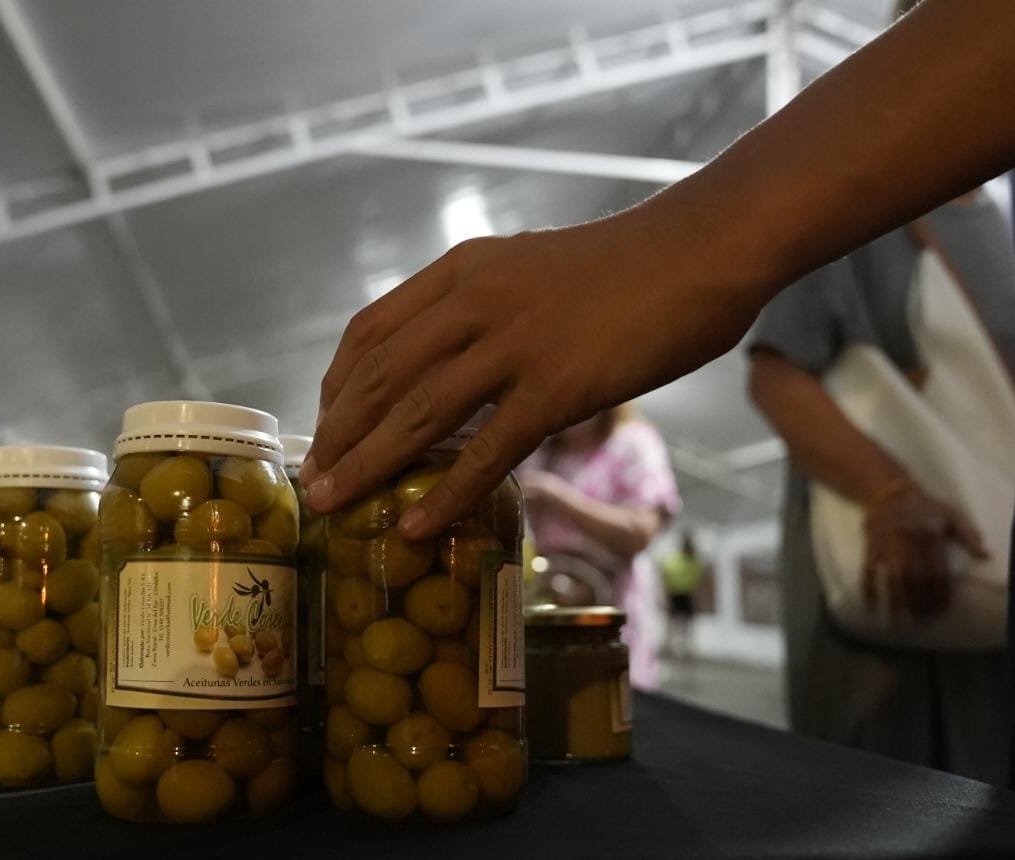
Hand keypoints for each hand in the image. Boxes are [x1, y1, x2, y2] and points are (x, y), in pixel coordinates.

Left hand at [301, 215, 762, 536]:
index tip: (327, 425)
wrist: (699, 250)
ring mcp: (514, 345)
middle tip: (315, 482)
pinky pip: (487, 451)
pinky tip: (418, 525)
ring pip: (418, 415)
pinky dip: (444, 493)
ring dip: (368, 465)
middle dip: (338, 435)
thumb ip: (487, 306)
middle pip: (381, 377)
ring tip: (335, 506)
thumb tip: (460, 358)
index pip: (371, 331)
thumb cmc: (628, 264)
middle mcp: (474, 302)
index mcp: (463, 271)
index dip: (337, 385)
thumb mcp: (532, 269)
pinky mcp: (557, 387)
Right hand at [861, 480, 987, 623]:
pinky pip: (868, 570)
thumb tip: (986, 556)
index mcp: (932, 536)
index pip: (937, 572)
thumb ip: (969, 535)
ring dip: (898, 602)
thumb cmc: (924, 506)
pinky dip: (868, 589)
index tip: (940, 610)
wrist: (889, 490)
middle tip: (922, 620)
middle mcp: (910, 541)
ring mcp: (889, 545)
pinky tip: (871, 606)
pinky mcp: (872, 546)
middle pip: (916, 579)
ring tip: (901, 621)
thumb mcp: (951, 515)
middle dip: (919, 603)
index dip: (940, 594)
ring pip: (894, 578)